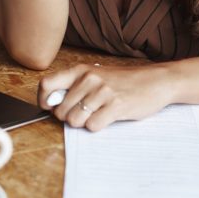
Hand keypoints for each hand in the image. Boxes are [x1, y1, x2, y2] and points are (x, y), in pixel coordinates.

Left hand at [38, 63, 171, 130]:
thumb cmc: (123, 81)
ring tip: (97, 114)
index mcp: (81, 70)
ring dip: (83, 123)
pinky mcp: (116, 106)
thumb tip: (52, 104)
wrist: (155, 81)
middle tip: (84, 113)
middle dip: (68, 118)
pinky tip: (108, 117)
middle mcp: (89, 78)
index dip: (43, 101)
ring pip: (74, 120)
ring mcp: (102, 92)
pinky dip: (97, 127)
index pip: (46, 84)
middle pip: (59, 110)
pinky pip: (92, 126)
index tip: (50, 108)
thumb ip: (75, 86)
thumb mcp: (96, 76)